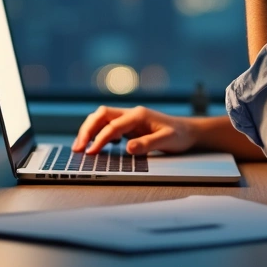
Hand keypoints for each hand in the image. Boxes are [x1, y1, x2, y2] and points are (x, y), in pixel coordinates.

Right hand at [72, 106, 197, 154]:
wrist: (188, 131)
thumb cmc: (179, 135)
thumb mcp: (167, 141)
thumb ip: (148, 144)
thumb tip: (128, 148)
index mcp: (138, 115)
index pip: (113, 126)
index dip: (100, 139)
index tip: (90, 152)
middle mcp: (131, 113)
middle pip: (101, 115)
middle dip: (87, 130)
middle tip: (78, 148)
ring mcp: (129, 118)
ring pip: (102, 118)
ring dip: (90, 130)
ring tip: (80, 147)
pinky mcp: (129, 125)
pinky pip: (108, 125)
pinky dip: (98, 133)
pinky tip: (97, 146)